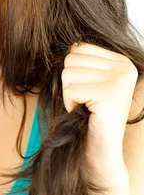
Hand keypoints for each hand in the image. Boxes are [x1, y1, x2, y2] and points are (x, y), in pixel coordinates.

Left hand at [61, 41, 137, 182]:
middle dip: (70, 83)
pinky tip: (86, 114)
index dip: (73, 72)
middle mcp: (125, 67)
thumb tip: (69, 43)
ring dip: (70, 95)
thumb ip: (81, 60)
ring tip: (86, 108)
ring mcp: (120, 80)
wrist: (101, 151)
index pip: (78, 48)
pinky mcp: (109, 94)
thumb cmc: (88, 116)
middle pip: (71, 59)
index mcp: (122, 60)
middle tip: (86, 102)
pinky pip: (69, 90)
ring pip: (67, 73)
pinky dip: (71, 105)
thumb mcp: (89, 81)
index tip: (88, 91)